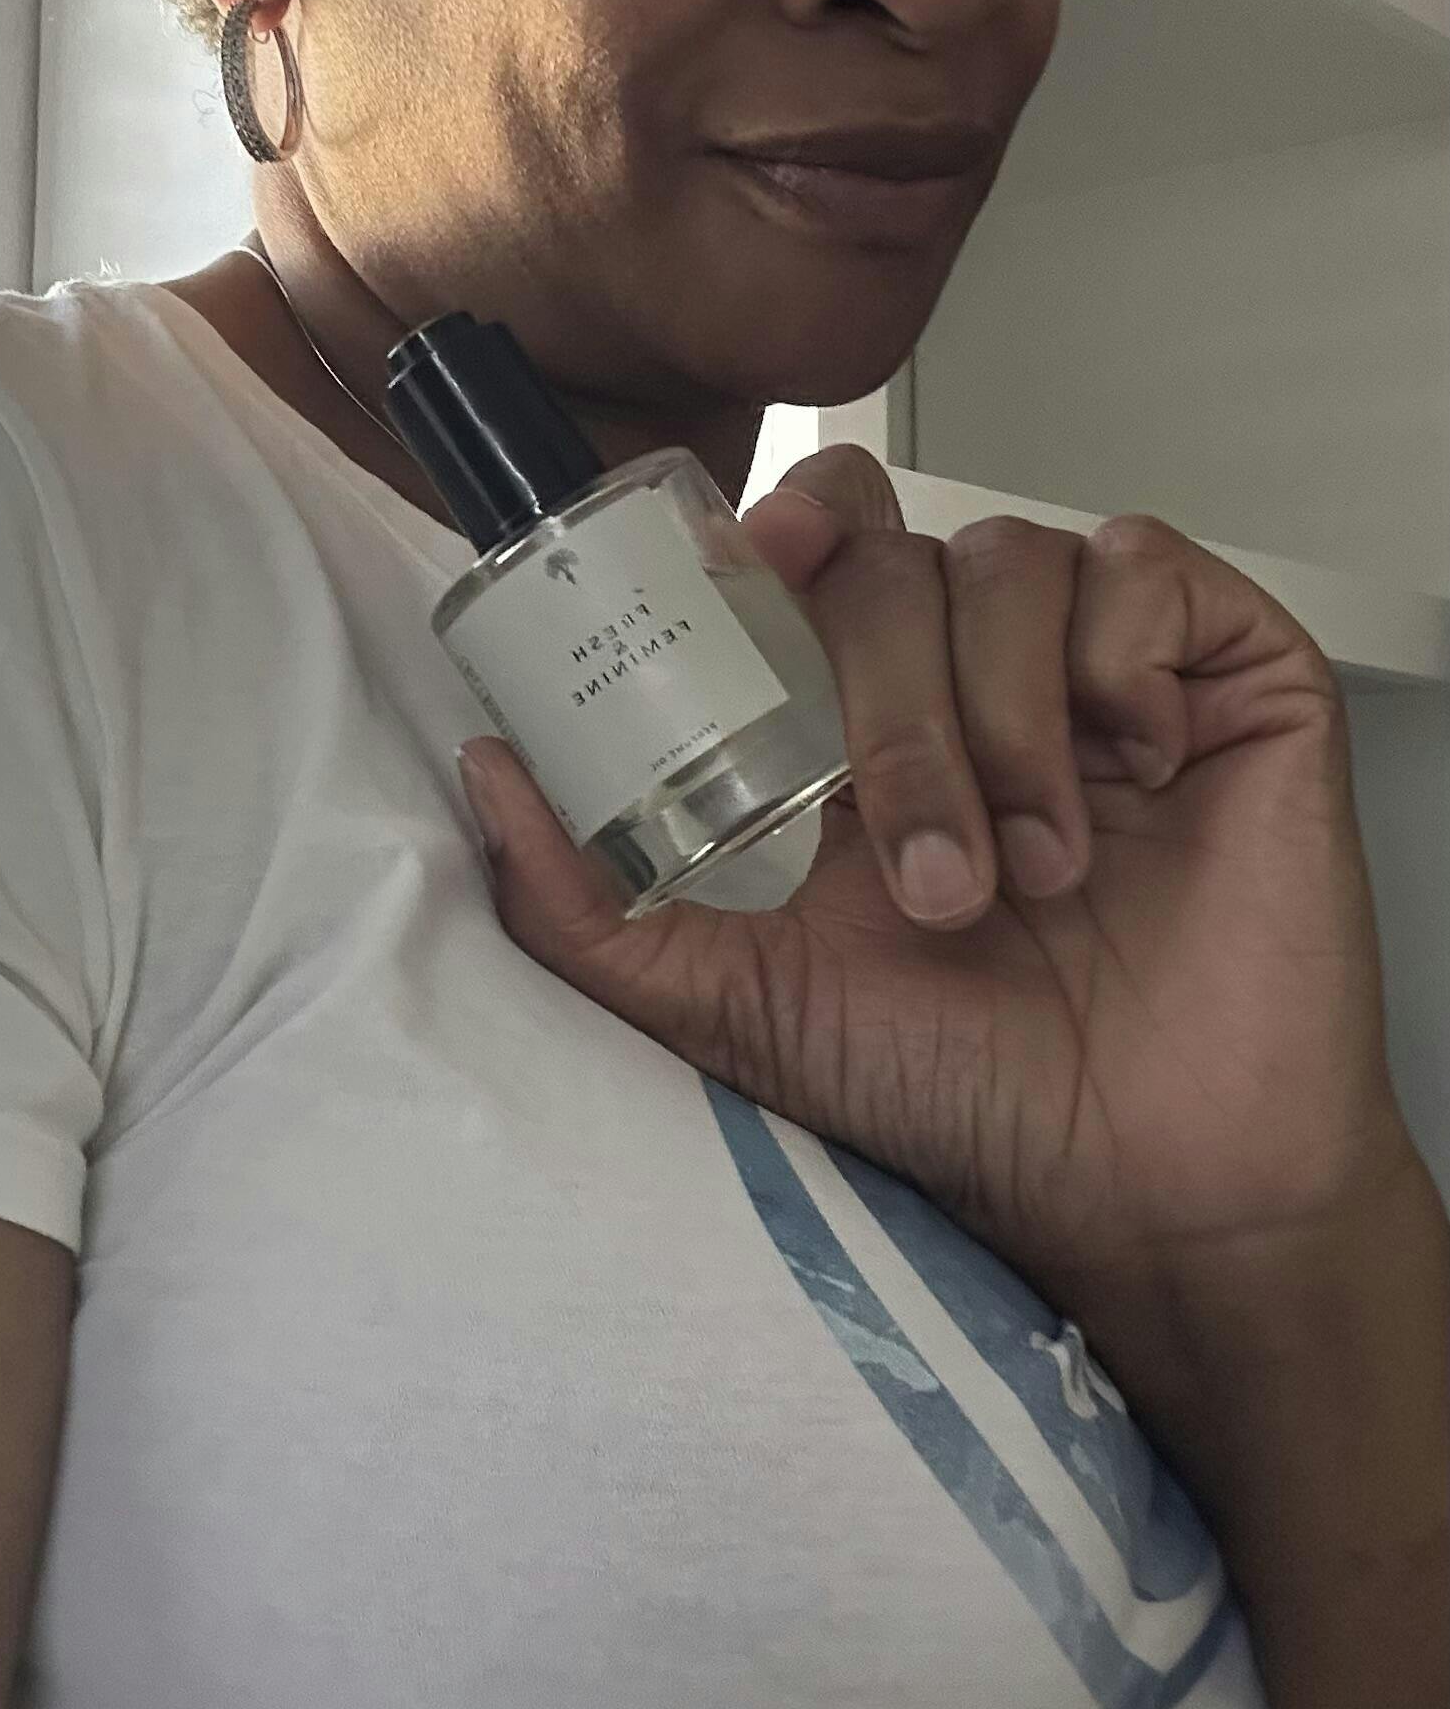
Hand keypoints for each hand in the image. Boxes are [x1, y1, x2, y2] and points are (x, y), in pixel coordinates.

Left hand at [456, 447, 1421, 1371]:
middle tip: (924, 875)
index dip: (774, 523)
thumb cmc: (958, 1086)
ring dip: (999, 722)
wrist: (1148, 1185)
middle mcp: (969, 671)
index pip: (805, 543)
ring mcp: (1097, 666)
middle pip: (892, 556)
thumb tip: (485, 766)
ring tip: (1021, 878)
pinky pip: (1149, 572)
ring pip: (1010, 560)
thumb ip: (592, 902)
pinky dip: (1120, 665)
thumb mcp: (733, 1003)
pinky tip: (1133, 778)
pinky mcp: (1222, 673)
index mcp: (851, 718)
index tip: (757, 560)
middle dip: (888, 707)